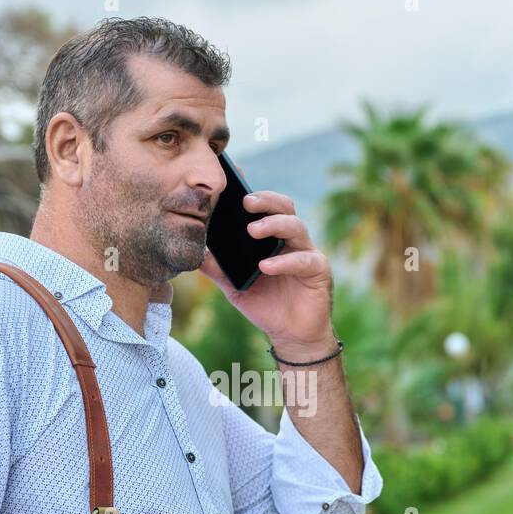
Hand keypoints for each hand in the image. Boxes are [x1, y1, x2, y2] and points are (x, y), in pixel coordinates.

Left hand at [199, 190, 338, 360]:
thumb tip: (194, 253)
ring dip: (274, 225)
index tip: (235, 178)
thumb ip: (217, 269)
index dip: (253, 192)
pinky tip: (265, 266)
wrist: (290, 335)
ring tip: (253, 230)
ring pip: (296, 227)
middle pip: (284, 207)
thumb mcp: (234, 286)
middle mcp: (290, 240)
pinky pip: (303, 260)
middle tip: (245, 202)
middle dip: (265, 200)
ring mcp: (306, 252)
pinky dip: (284, 262)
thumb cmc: (265, 305)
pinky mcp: (318, 270)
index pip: (264, 207)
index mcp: (272, 238)